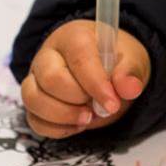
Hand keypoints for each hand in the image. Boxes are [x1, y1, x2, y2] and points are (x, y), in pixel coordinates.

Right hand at [21, 19, 149, 137]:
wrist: (105, 70)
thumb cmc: (116, 61)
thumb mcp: (132, 61)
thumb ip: (130, 72)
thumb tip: (130, 88)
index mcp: (75, 37)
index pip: (80, 58)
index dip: (95, 84)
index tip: (113, 104)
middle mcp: (48, 55)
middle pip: (50, 79)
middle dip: (77, 100)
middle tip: (100, 107)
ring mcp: (36, 78)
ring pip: (33, 99)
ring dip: (64, 116)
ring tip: (88, 117)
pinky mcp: (33, 100)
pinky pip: (33, 119)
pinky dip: (56, 129)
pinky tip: (77, 124)